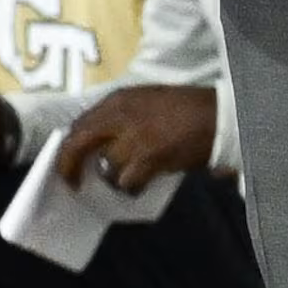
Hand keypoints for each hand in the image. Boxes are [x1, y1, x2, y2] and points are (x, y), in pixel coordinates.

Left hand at [51, 84, 219, 194]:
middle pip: (78, 142)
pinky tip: (142, 186)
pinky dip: (131, 188)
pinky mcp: (148, 158)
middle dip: (69, 165)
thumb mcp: (147, 102)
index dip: (69, 145)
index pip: (80, 123)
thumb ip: (121, 117)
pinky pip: (127, 182)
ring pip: (106, 167)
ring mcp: (132, 137)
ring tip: (128, 178)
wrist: (218, 117)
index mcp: (119, 99)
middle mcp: (120, 114)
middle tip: (71, 183)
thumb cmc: (187, 109)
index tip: (69, 160)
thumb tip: (101, 142)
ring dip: (113, 178)